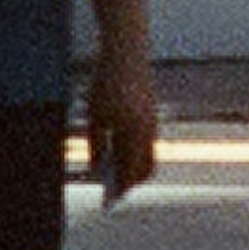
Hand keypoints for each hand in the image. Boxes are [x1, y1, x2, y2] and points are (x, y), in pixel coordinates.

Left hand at [92, 52, 159, 202]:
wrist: (127, 50)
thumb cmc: (107, 81)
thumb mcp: (95, 113)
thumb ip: (96, 143)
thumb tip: (97, 168)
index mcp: (135, 132)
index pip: (132, 171)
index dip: (122, 186)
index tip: (110, 199)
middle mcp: (150, 130)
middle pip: (144, 167)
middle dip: (131, 181)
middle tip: (114, 190)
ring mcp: (153, 122)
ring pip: (148, 155)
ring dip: (134, 167)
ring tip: (114, 174)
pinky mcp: (152, 113)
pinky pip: (147, 141)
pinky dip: (136, 151)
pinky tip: (120, 151)